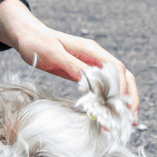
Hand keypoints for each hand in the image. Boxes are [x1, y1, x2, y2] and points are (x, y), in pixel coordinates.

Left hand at [0, 0, 139, 117]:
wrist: (26, 35)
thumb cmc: (37, 42)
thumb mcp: (53, 53)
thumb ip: (72, 65)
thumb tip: (90, 79)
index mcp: (91, 50)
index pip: (117, 68)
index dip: (122, 87)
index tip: (119, 106)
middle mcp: (96, 57)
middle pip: (124, 76)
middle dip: (130, 97)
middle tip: (130, 120)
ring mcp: (91, 65)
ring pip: (116, 83)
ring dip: (123, 101)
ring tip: (125, 121)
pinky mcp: (84, 73)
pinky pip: (102, 87)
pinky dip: (108, 100)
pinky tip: (108, 113)